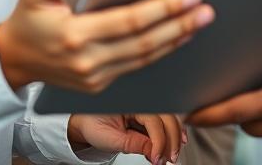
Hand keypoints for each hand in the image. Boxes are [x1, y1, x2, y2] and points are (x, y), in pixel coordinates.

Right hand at [0, 0, 214, 90]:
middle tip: (207, 9)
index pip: (130, 21)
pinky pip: (137, 67)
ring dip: (176, 39)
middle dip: (179, 24)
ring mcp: (96, 77)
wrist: (12, 60)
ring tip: (200, 21)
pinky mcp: (100, 85)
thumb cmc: (27, 19)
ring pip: (146, 58)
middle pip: (145, 42)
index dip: (162, 8)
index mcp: (74, 34)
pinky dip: (161, 52)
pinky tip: (179, 37)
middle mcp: (88, 60)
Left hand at [68, 113, 186, 164]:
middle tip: (169, 159)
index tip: (158, 158)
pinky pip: (164, 123)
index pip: (153, 120)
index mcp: (131, 102)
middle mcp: (142, 102)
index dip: (159, 141)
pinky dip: (171, 134)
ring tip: (171, 155)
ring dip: (174, 137)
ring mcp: (146, 108)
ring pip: (169, 119)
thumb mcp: (110, 138)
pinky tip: (174, 144)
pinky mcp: (148, 117)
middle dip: (172, 139)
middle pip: (167, 117)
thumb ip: (133, 143)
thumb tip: (153, 151)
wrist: (87, 122)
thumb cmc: (94, 125)